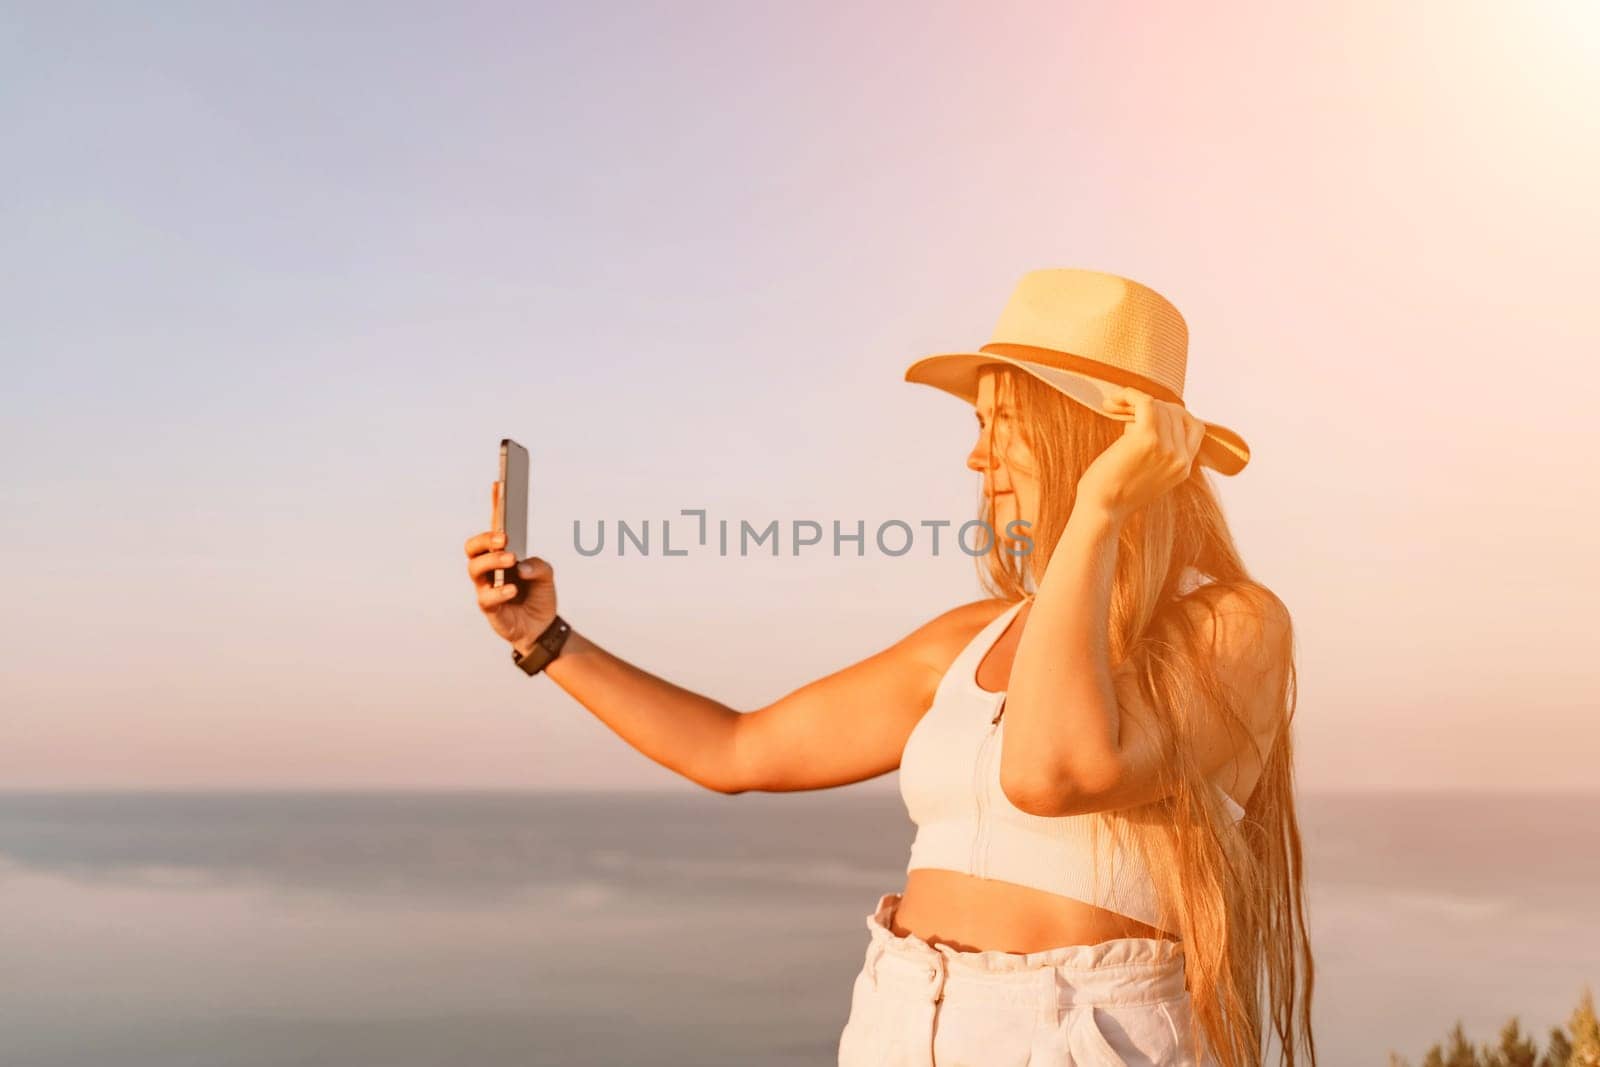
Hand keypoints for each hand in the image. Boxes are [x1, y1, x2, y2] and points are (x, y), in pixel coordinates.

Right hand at [463, 482, 558, 654]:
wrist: (541, 628)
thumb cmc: (538, 596)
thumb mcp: (547, 575)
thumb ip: (539, 565)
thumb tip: (522, 566)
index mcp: (502, 554)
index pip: (495, 526)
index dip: (496, 505)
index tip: (500, 484)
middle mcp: (489, 568)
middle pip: (473, 547)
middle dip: (486, 539)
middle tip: (504, 537)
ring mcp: (485, 587)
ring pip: (474, 568)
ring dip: (492, 561)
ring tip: (511, 559)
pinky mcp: (488, 608)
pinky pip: (486, 597)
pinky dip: (500, 591)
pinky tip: (513, 588)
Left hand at [1074, 386, 1206, 523]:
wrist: (1100, 510)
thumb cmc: (1113, 493)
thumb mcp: (1147, 473)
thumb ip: (1158, 451)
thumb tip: (1150, 414)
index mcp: (1184, 468)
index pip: (1194, 426)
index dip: (1170, 414)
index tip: (1143, 416)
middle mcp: (1181, 458)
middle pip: (1174, 412)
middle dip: (1148, 406)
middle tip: (1120, 411)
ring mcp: (1168, 448)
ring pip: (1159, 406)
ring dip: (1132, 402)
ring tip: (1112, 409)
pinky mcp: (1148, 439)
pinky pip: (1145, 402)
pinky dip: (1128, 396)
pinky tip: (1111, 402)